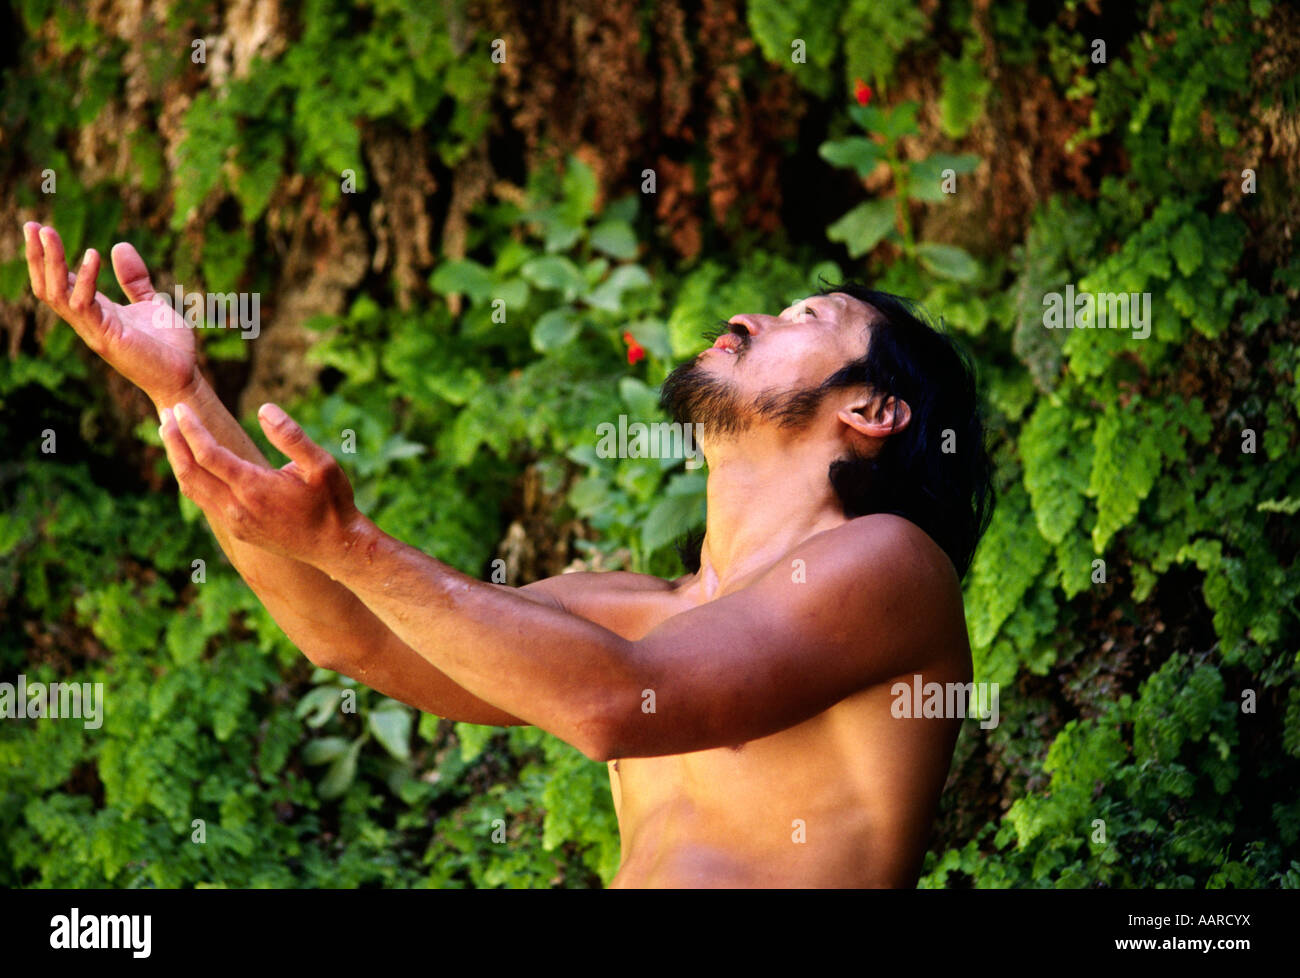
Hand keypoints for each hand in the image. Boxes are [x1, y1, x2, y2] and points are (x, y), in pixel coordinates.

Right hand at [23, 223, 197, 402]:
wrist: (184, 377)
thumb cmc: (168, 346)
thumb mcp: (151, 303)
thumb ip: (134, 278)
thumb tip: (119, 245)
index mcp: (96, 312)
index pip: (60, 283)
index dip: (47, 257)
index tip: (39, 228)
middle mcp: (88, 321)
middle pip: (48, 287)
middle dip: (38, 256)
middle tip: (31, 224)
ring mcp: (94, 330)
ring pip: (57, 294)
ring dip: (50, 263)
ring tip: (48, 232)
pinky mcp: (107, 337)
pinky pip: (85, 305)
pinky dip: (86, 279)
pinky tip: (92, 255)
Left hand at [159, 400, 363, 564]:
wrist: (335, 547)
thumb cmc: (333, 502)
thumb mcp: (322, 465)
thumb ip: (292, 436)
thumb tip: (264, 409)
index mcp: (254, 488)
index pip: (208, 454)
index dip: (190, 429)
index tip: (180, 408)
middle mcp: (237, 508)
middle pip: (190, 471)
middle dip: (174, 441)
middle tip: (165, 415)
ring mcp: (235, 522)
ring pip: (192, 488)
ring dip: (178, 460)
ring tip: (171, 435)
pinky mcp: (238, 530)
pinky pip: (204, 501)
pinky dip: (191, 478)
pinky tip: (193, 464)